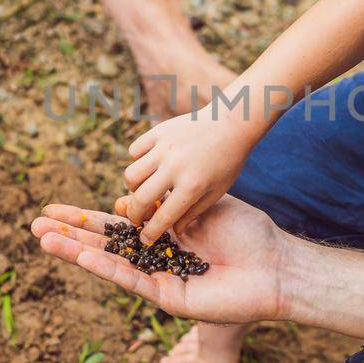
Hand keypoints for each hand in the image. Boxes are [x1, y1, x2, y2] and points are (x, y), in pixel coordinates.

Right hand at [31, 195, 288, 323]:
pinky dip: (105, 267)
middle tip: (34, 224)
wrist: (275, 264)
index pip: (115, 224)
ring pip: (110, 264)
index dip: (85, 218)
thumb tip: (127, 197)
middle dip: (69, 234)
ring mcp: (159, 278)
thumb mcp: (199, 207)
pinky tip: (80, 256)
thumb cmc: (246, 233)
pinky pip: (131, 279)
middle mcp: (156, 257)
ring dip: (75, 251)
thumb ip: (163, 205)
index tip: (55, 208)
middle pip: (104, 244)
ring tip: (43, 239)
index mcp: (162, 235)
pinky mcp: (169, 297)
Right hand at [120, 103, 264, 242]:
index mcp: (192, 186)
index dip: (151, 232)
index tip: (144, 239)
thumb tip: (174, 231)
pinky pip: (134, 151)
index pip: (163, 217)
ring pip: (131, 175)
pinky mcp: (158, 131)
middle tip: (137, 217)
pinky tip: (150, 164)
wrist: (231, 123)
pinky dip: (138, 160)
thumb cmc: (227, 162)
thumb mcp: (217, 192)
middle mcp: (174, 167)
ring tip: (145, 187)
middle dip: (134, 214)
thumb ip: (194, 213)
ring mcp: (164, 147)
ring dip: (134, 187)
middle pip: (140, 198)